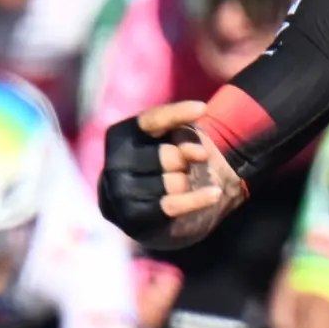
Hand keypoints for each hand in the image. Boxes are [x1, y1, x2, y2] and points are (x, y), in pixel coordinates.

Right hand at [103, 102, 246, 243]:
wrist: (151, 206)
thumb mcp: (170, 136)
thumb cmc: (164, 162)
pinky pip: (172, 206)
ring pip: (173, 183)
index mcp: (119, 136)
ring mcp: (119, 193)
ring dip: (186, 183)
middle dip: (185, 160)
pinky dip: (197, 199)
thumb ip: (183, 136)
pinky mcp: (131, 218)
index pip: (152, 120)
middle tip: (182, 166)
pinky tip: (215, 193)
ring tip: (179, 184)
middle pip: (168, 155)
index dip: (178, 114)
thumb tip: (200, 153)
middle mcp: (113, 164)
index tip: (203, 109)